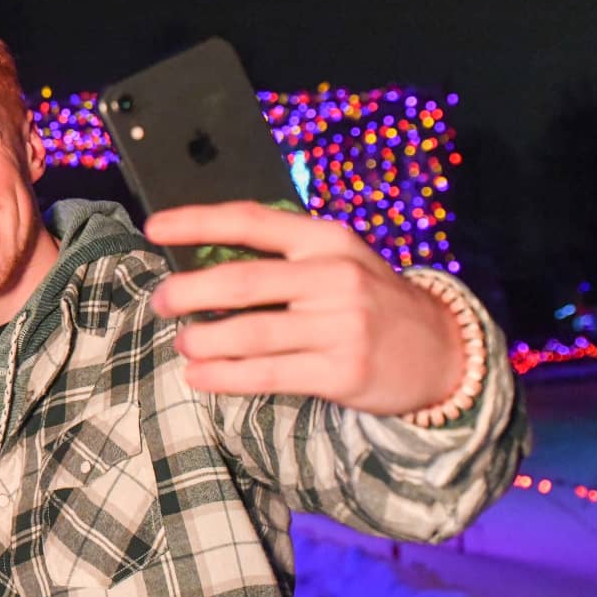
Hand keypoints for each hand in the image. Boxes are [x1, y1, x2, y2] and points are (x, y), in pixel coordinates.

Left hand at [146, 201, 464, 416]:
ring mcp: (340, 326)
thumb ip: (285, 259)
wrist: (442, 350)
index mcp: (328, 239)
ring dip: (203, 340)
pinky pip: (267, 374)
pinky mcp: (342, 372)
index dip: (197, 222)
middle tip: (160, 302)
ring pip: (250, 333)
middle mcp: (334, 277)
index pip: (252, 221)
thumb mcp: (340, 262)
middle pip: (242, 282)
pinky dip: (224, 376)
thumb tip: (202, 266)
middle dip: (188, 292)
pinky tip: (199, 375)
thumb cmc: (371, 303)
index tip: (154, 228)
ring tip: (182, 343)